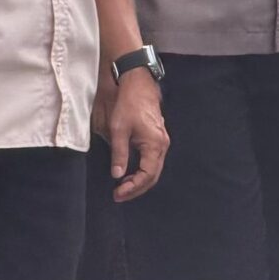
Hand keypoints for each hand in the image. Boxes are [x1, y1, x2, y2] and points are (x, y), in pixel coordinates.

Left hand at [103, 70, 168, 202]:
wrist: (138, 84)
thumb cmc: (128, 105)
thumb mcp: (118, 130)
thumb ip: (119, 154)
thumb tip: (117, 175)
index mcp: (154, 144)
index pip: (147, 175)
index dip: (132, 188)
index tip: (117, 194)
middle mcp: (162, 144)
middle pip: (153, 176)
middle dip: (136, 188)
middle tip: (118, 195)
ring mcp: (162, 141)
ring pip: (154, 169)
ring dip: (139, 180)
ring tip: (122, 186)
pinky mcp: (158, 137)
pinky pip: (153, 161)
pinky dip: (143, 171)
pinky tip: (130, 172)